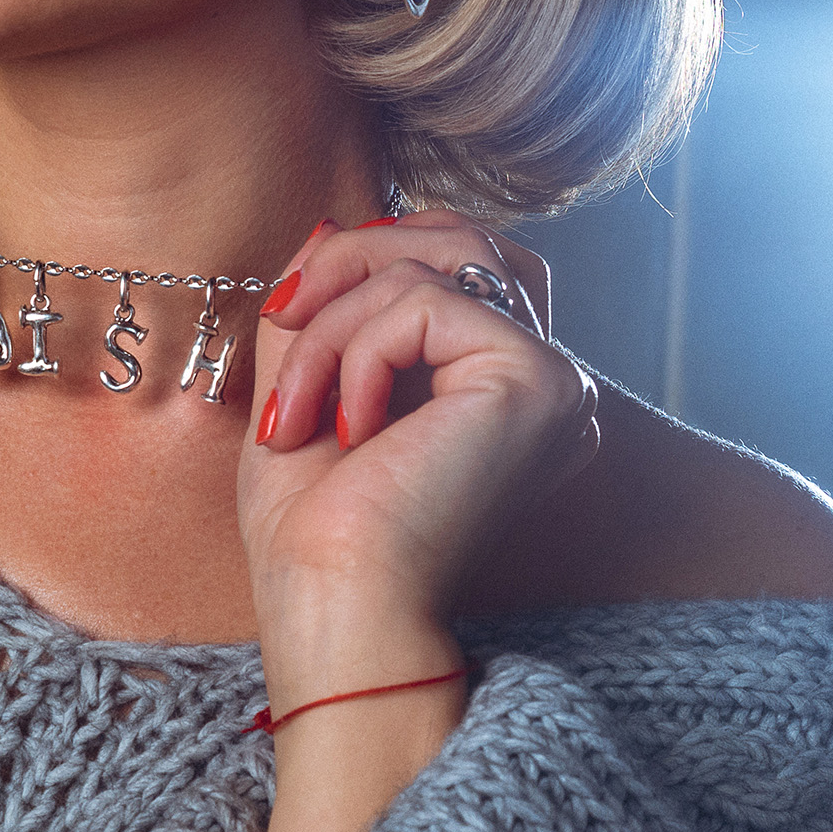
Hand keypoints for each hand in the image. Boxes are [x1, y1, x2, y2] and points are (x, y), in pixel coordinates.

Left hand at [239, 210, 598, 633]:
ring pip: (434, 260)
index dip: (364, 259)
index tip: (282, 317)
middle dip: (347, 266)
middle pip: (455, 235)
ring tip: (298, 415)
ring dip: (331, 327)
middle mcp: (545, 379)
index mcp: (499, 386)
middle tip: (279, 326)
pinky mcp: (537, 381)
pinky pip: (425, 303)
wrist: (332, 607)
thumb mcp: (304, 390)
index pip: (452, 255)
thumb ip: (325, 308)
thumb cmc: (314, 534)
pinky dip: (356, 354)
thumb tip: (331, 224)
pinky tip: (346, 430)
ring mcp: (552, 379)